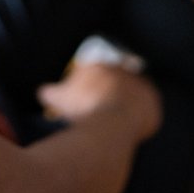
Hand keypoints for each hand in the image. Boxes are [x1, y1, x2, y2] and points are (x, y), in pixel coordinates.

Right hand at [37, 63, 161, 142]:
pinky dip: (143, 117)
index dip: (91, 85)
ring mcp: (140, 85)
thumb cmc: (82, 108)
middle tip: (104, 108)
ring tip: (120, 119)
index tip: (89, 99)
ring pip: (134, 92)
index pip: (96, 71)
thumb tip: (41, 92)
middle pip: (117, 80)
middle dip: (111, 92)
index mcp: (100, 65)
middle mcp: (122, 70)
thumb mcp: (59, 98)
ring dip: (128, 102)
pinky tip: (135, 127)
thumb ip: (50, 92)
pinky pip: (149, 109)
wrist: (109, 122)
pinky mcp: (153, 102)